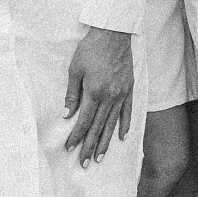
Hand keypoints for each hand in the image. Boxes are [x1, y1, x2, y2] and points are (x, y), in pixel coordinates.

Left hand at [63, 28, 134, 162]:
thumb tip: (68, 114)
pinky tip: (122, 137)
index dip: (76, 136)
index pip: (84, 121)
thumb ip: (72, 93)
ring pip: (113, 123)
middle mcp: (110, 96)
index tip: (70, 149)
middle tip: (85, 163)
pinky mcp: (129, 88)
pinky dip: (124, 125)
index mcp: (95, 92)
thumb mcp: (75, 69)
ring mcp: (122, 93)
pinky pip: (127, 111)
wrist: (113, 33)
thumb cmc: (91, 48)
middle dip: (90, 146)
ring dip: (105, 142)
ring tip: (100, 157)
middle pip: (98, 127)